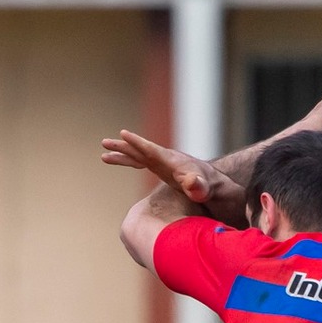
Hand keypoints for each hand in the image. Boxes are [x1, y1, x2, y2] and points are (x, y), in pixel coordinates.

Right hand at [100, 131, 241, 214]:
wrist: (218, 186)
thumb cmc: (212, 188)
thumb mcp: (206, 188)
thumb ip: (198, 186)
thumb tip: (192, 184)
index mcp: (173, 162)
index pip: (152, 151)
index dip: (138, 143)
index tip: (124, 134)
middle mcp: (166, 160)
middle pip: (141, 151)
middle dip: (124, 146)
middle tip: (105, 142)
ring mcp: (164, 165)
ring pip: (138, 157)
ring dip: (122, 154)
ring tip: (103, 153)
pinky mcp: (162, 170)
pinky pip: (141, 164)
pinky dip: (129, 162)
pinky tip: (117, 161)